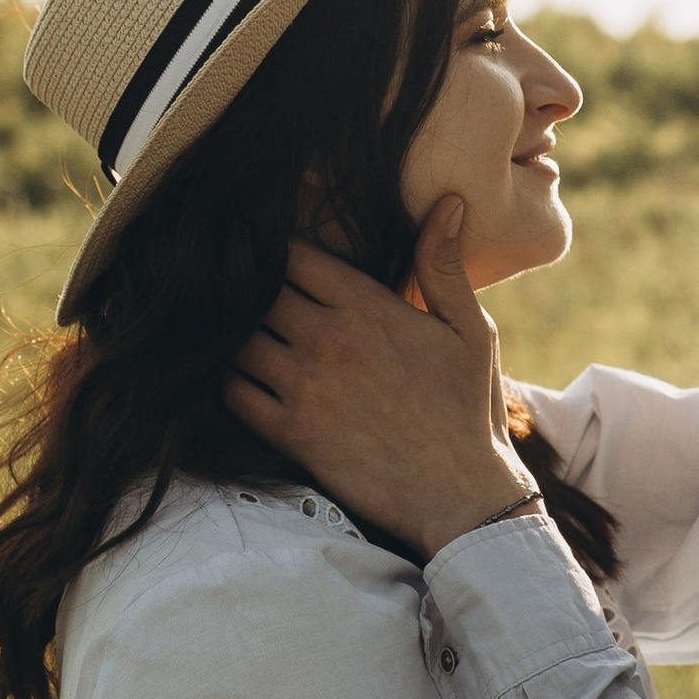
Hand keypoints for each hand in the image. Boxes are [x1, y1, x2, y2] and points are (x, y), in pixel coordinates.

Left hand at [225, 200, 536, 553]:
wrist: (462, 496)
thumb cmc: (469, 410)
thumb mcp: (470, 331)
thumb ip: (443, 266)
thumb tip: (448, 202)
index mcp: (370, 307)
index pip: (294, 255)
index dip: (277, 254)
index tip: (273, 261)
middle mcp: (330, 339)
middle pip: (256, 293)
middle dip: (248, 292)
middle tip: (240, 297)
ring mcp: (306, 387)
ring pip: (236, 340)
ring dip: (232, 336)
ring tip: (234, 337)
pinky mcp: (291, 433)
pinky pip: (232, 394)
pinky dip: (227, 383)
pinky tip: (241, 380)